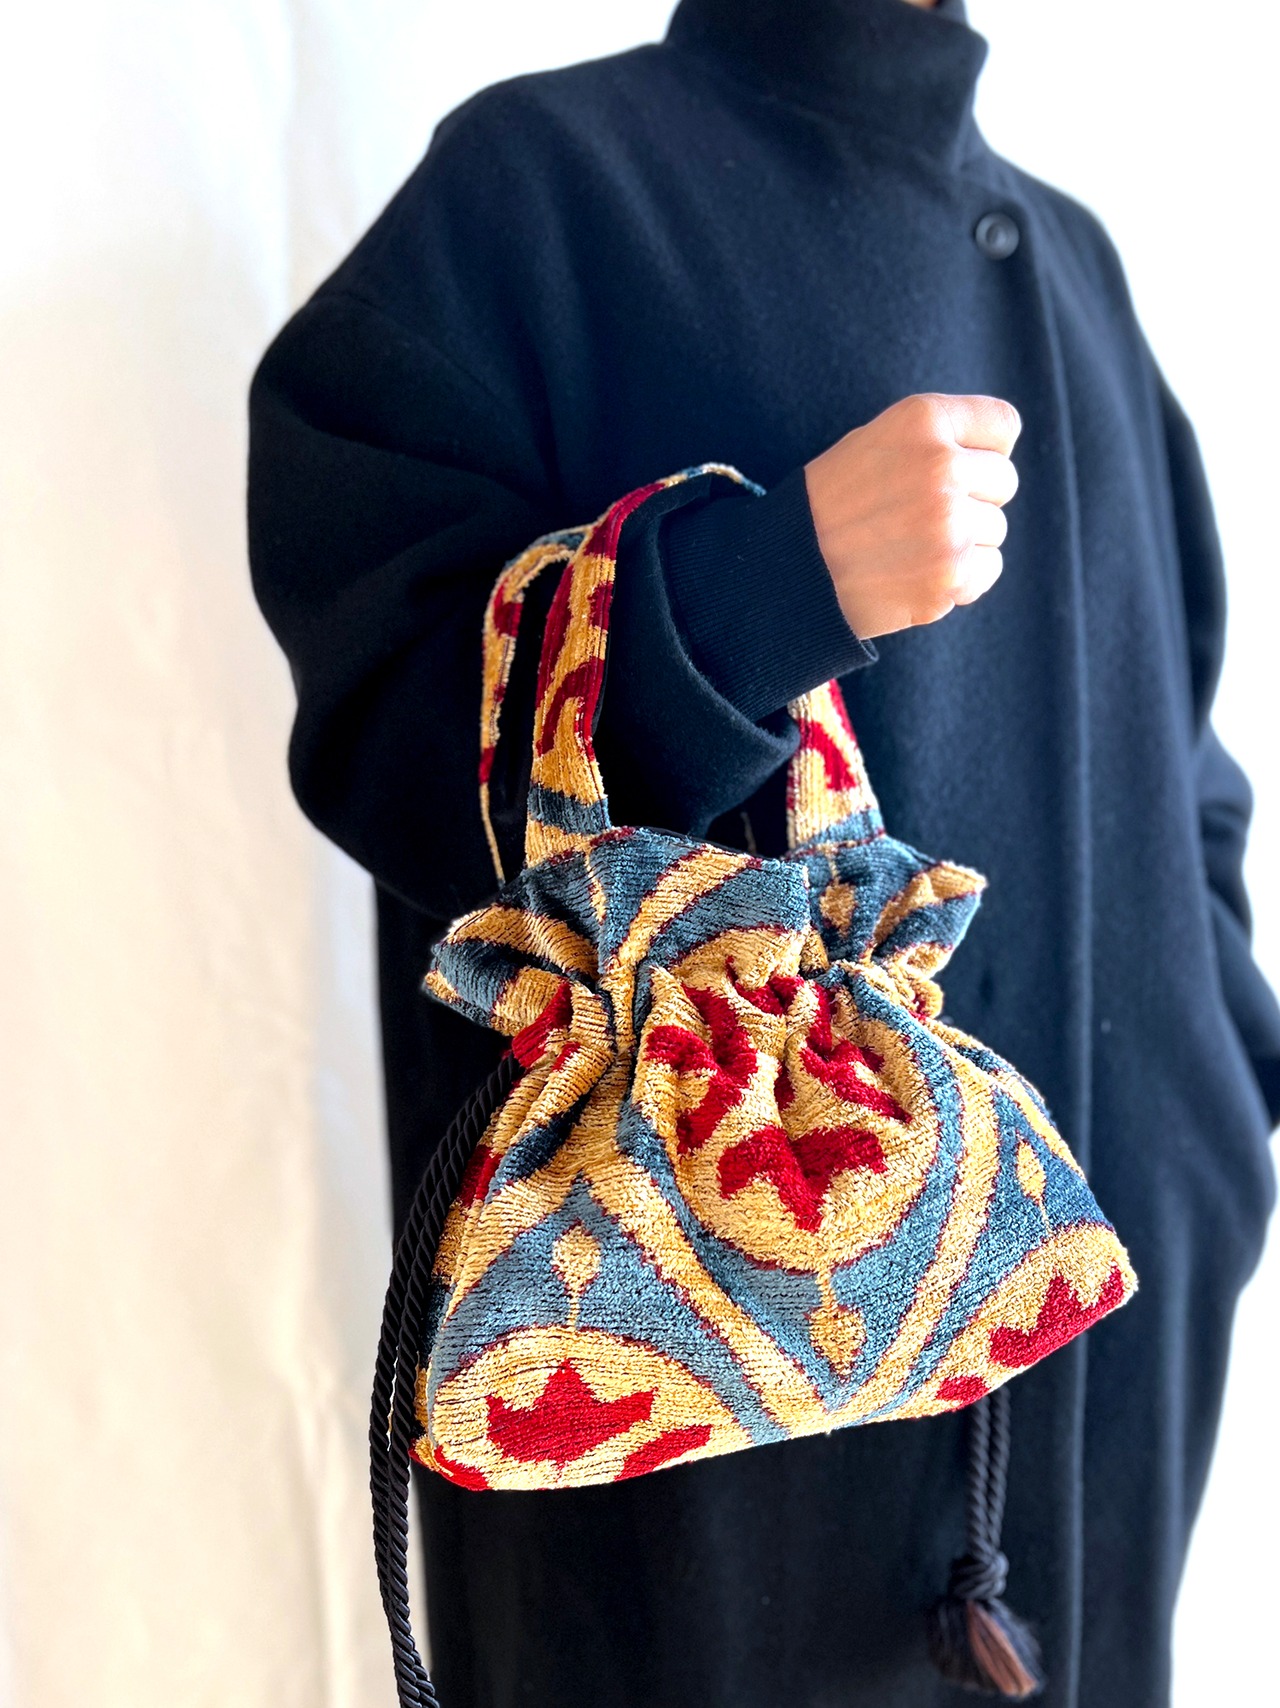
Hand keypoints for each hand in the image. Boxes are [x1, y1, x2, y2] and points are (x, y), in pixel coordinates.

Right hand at [804, 393, 1020, 638]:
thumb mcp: (876, 441)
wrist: (789, 569)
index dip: (984, 451)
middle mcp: (941, 465)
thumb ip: (938, 438)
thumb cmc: (833, 504)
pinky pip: (989, 570)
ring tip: (910, 547)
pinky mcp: (950, 575)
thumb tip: (999, 456)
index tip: (956, 470)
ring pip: (995, 530)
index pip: (1003, 425)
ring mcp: (948, 524)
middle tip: (921, 516)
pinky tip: (917, 573)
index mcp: (922, 420)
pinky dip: (961, 579)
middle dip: (974, 499)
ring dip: (963, 542)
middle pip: (1004, 481)